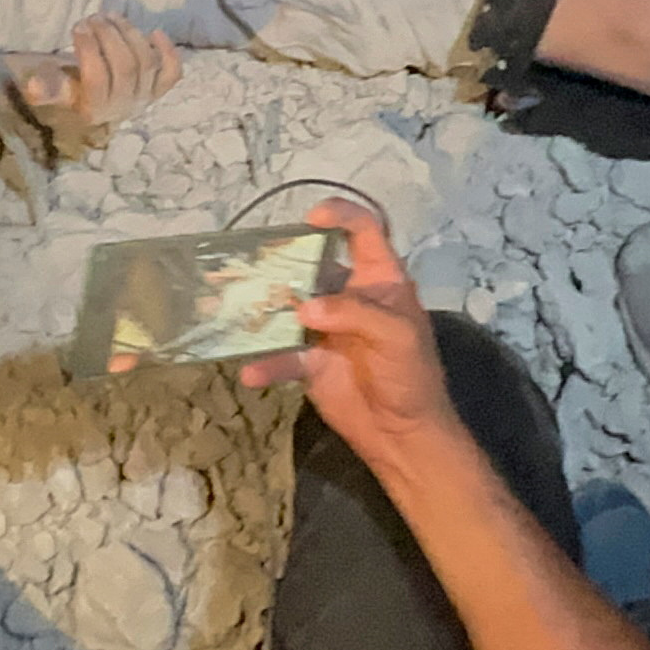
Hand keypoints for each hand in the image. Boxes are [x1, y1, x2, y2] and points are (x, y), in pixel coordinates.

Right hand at [12, 14, 181, 128]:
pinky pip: (172, 72)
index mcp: (95, 109)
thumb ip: (46, 86)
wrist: (91, 97)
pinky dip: (168, 51)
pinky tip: (154, 32)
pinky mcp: (159, 87)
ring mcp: (145, 97)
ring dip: (130, 33)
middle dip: (110, 36)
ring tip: (111, 16)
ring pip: (147, 63)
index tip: (78, 26)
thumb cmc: (68, 85)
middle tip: (93, 17)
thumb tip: (33, 86)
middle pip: (126, 67)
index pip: (98, 80)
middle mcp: (124, 106)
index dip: (89, 50)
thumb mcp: (53, 86)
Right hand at [239, 200, 459, 466]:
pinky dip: (265, 363)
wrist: (403, 434)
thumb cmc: (411, 375)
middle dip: (285, 261)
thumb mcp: (396, 335)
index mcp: (379, 280)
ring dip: (265, 309)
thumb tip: (304, 308)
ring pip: (288, 307)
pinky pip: (281, 356)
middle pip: (313, 265)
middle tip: (256, 264)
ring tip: (238, 310)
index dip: (341, 216)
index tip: (312, 218)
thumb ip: (353, 312)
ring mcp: (326, 329)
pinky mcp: (310, 362)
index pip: (364, 232)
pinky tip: (251, 372)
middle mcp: (349, 297)